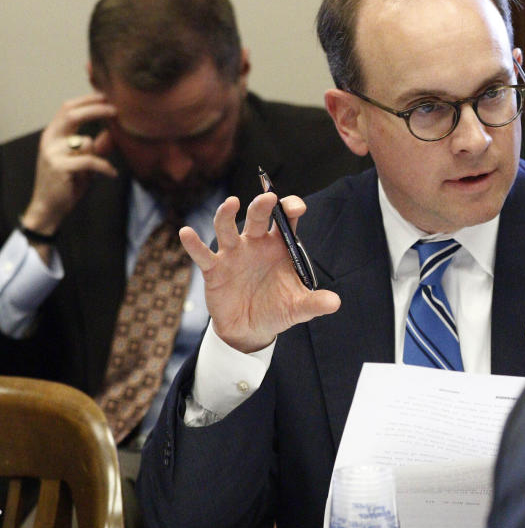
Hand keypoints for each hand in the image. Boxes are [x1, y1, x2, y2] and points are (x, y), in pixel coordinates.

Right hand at [20, 93, 117, 234]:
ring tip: (101, 169)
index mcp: (53, 134)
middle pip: (72, 113)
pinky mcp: (60, 166)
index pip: (67, 108)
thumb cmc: (67, 183)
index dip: (87, 100)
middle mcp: (49, 139)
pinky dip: (104, 167)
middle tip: (116, 110)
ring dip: (98, 155)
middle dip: (96, 109)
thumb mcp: (83, 161)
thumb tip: (113, 131)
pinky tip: (111, 174)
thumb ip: (95, 146)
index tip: (106, 97)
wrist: (49, 207)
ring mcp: (52, 152)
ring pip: (85, 141)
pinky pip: (90, 160)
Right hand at [179, 193, 340, 352]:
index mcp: (279, 246)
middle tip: (268, 197)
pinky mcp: (214, 269)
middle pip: (257, 217)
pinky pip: (202, 254)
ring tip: (231, 203)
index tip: (295, 207)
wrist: (251, 329)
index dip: (290, 208)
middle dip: (262, 205)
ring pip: (227, 228)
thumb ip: (315, 303)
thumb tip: (335, 303)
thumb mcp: (298, 307)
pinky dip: (193, 244)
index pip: (285, 220)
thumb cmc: (277, 309)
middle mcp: (256, 244)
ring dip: (226, 214)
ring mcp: (234, 253)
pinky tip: (186, 233)